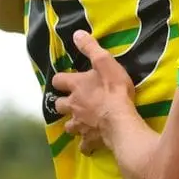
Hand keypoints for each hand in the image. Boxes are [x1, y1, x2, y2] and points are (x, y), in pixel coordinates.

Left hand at [50, 30, 137, 149]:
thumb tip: (76, 33)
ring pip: (68, 126)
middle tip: (73, 102)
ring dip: (72, 123)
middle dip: (63, 103)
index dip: (61, 81)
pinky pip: (83, 145)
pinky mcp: (88, 139)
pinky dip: (85, 143)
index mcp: (75, 86)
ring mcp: (79, 124)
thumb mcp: (104, 62)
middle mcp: (72, 106)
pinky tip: (89, 142)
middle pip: (58, 105)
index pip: (58, 81)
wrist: (120, 120)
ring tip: (79, 122)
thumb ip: (90, 48)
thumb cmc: (113, 90)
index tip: (67, 81)